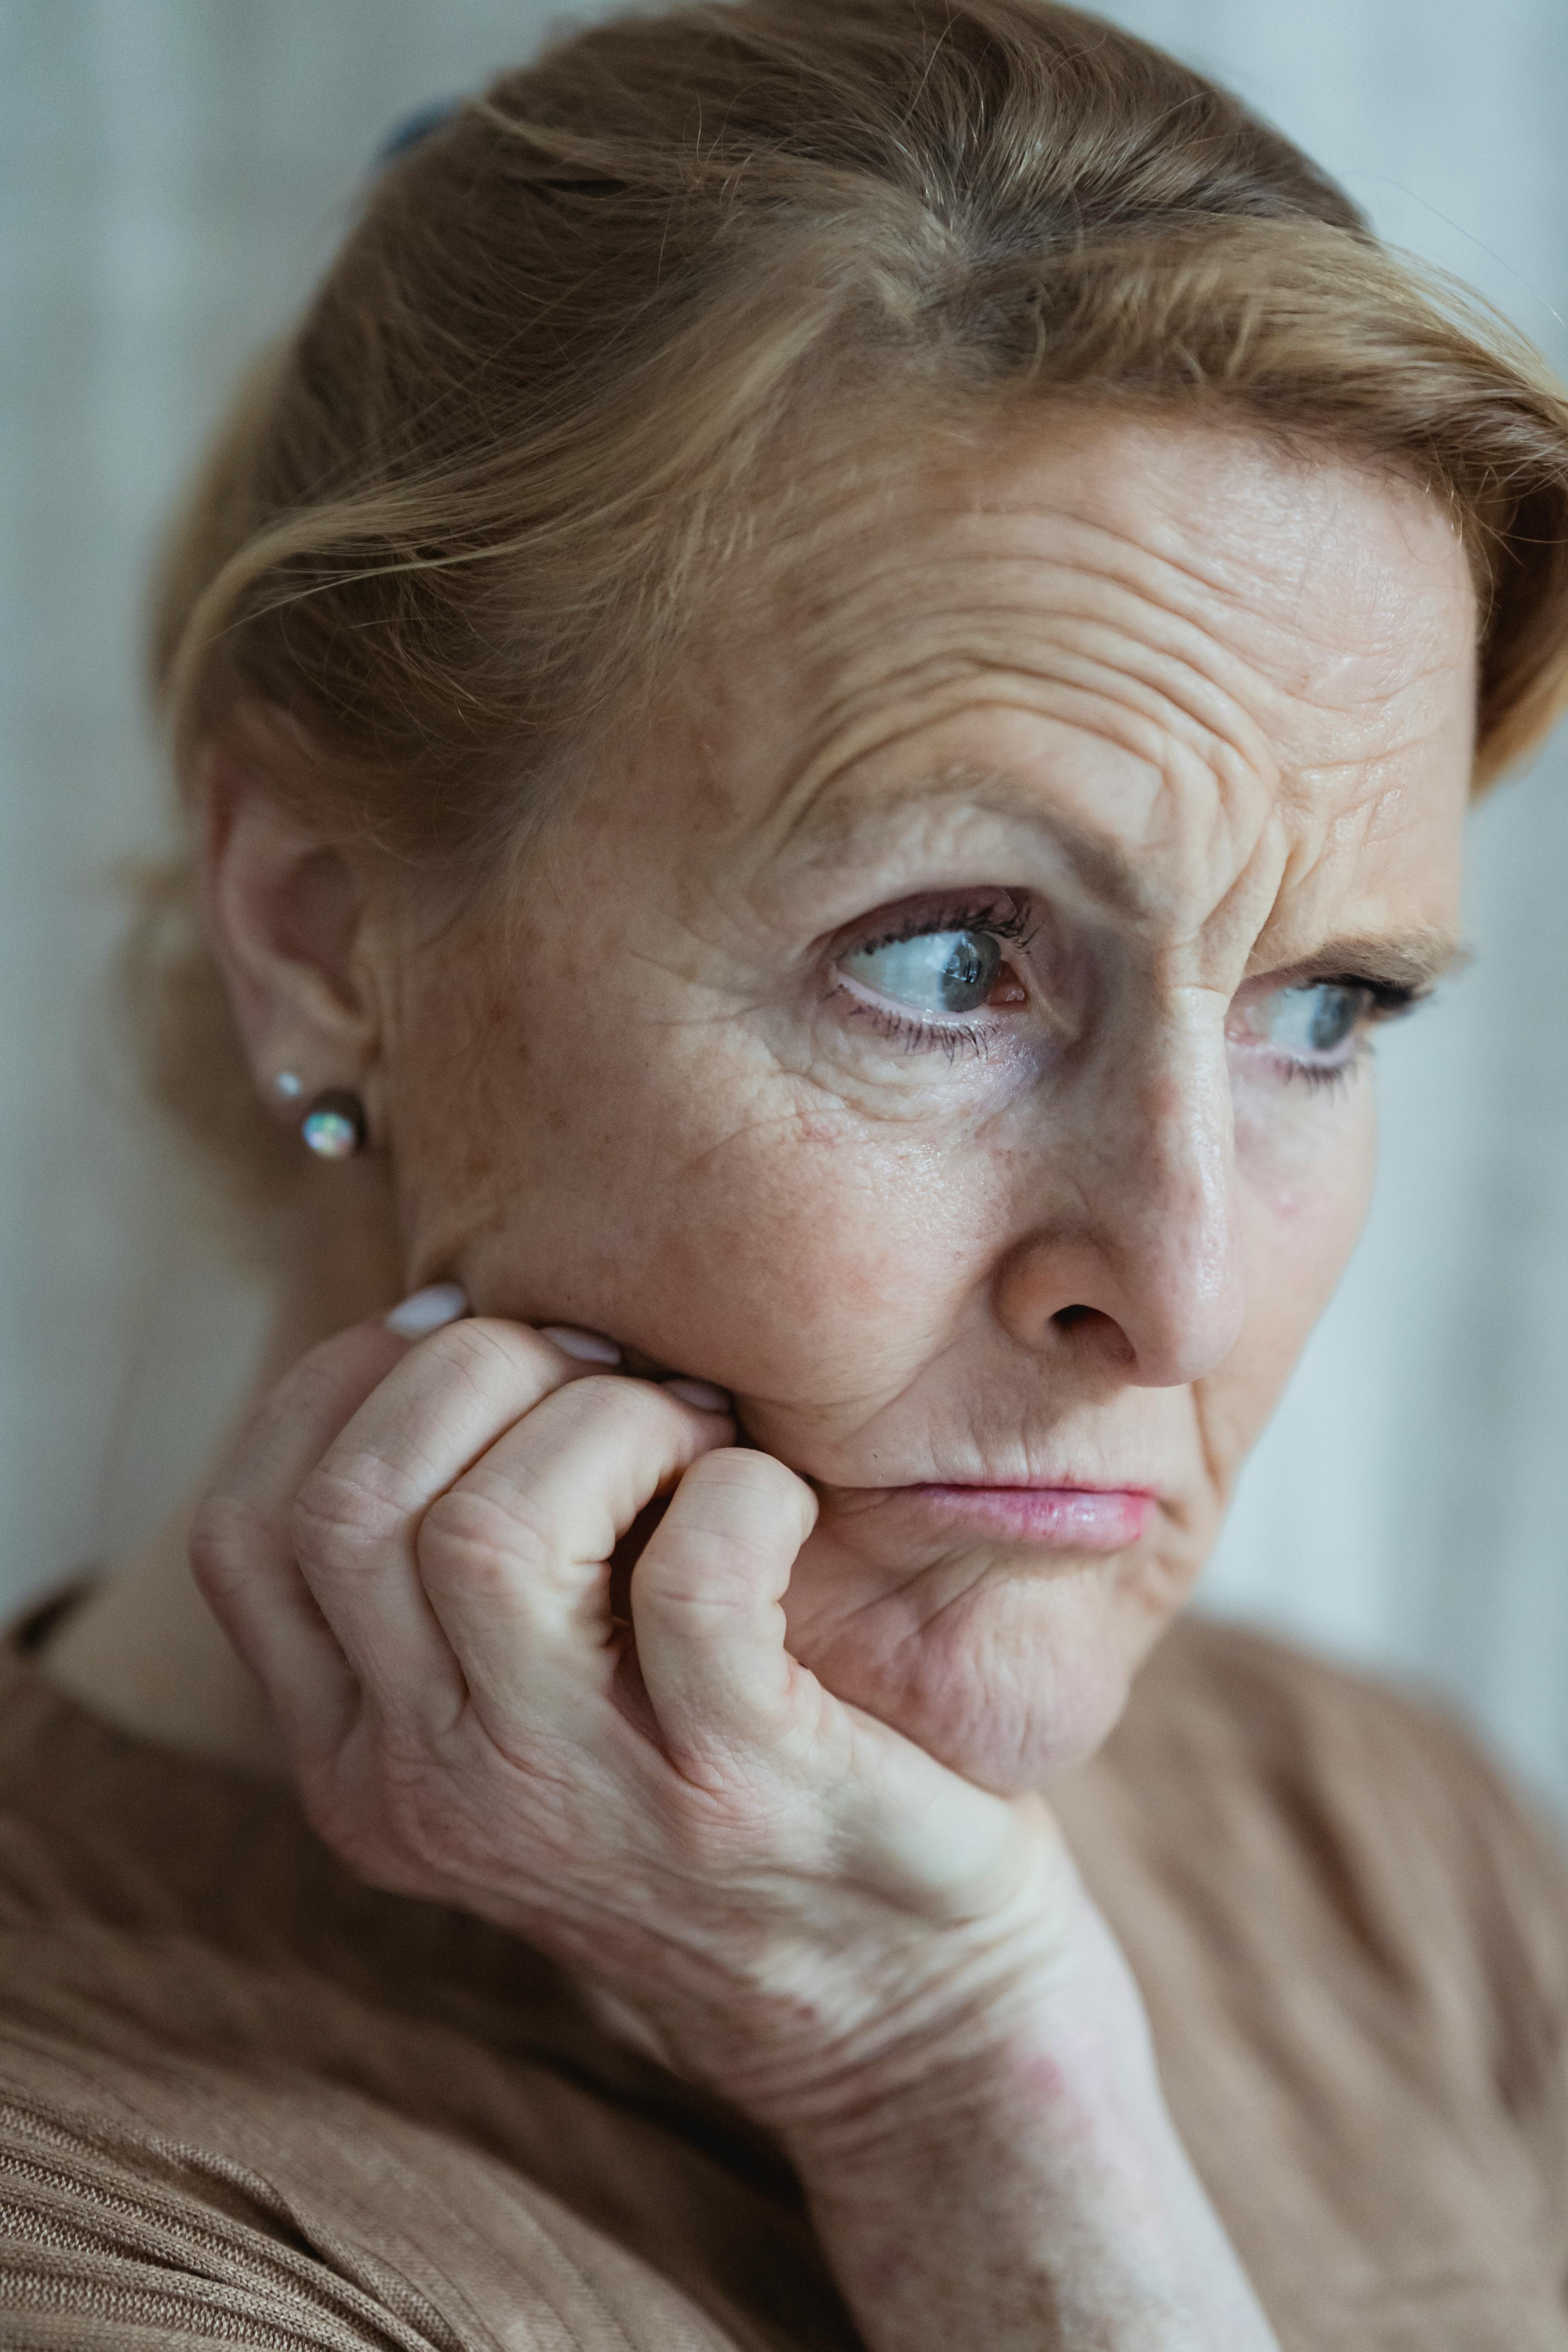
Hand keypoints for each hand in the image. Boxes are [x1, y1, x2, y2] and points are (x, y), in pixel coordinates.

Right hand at [192, 1309, 1276, 2348]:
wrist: (887, 2001)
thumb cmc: (706, 1782)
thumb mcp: (525, 1706)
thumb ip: (447, 1566)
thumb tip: (446, 1322)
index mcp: (361, 1758)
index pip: (248, 1533)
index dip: (342, 1388)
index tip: (478, 1353)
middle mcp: (434, 1789)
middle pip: (354, 1501)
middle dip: (485, 1374)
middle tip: (610, 1391)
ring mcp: (576, 1798)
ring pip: (489, 1526)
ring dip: (612, 1422)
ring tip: (695, 1444)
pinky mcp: (732, 1789)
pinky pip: (698, 1572)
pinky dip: (742, 1488)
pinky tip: (775, 1506)